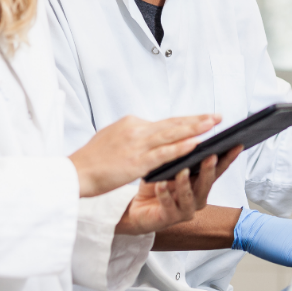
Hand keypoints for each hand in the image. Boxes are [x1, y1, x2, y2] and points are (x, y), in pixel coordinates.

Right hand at [69, 114, 219, 197]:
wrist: (74, 173)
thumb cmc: (92, 160)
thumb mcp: (113, 137)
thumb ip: (134, 134)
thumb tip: (150, 133)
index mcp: (131, 124)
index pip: (165, 122)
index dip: (186, 120)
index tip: (203, 117)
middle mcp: (136, 130)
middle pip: (172, 124)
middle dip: (197, 120)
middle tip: (217, 117)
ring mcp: (137, 145)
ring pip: (171, 135)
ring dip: (194, 129)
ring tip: (213, 125)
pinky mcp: (136, 162)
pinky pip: (163, 153)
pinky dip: (180, 147)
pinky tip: (195, 144)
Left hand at [115, 145, 243, 235]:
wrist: (137, 208)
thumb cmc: (158, 185)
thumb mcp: (172, 167)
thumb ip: (184, 157)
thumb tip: (194, 136)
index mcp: (200, 184)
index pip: (218, 170)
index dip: (228, 158)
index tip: (237, 145)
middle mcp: (197, 198)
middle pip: (207, 184)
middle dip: (209, 170)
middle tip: (210, 156)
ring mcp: (184, 210)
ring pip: (189, 197)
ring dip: (185, 183)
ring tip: (181, 171)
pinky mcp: (168, 218)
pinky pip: (167, 205)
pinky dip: (164, 194)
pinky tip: (159, 185)